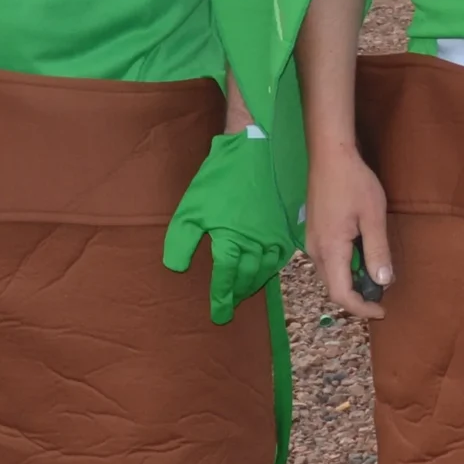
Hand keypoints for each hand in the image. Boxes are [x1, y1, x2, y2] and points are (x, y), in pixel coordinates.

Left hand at [162, 128, 295, 322]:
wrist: (255, 148)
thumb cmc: (220, 178)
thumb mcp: (191, 206)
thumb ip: (181, 241)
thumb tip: (177, 269)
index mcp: (231, 240)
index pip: (225, 278)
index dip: (221, 298)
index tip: (218, 315)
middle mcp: (255, 243)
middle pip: (247, 278)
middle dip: (237, 295)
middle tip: (230, 307)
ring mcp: (274, 235)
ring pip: (266, 269)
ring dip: (255, 284)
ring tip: (245, 293)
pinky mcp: (286, 225)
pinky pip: (282, 255)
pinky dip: (273, 268)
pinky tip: (268, 270)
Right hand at [306, 142, 391, 319]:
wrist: (330, 155)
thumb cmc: (354, 182)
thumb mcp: (373, 216)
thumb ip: (377, 251)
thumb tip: (383, 282)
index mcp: (330, 250)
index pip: (342, 294)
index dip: (362, 308)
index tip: (382, 311)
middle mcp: (315, 251)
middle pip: (333, 289)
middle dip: (357, 298)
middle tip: (382, 297)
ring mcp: (311, 242)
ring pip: (330, 276)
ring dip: (351, 283)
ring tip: (375, 278)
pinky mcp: (313, 233)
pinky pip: (327, 262)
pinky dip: (344, 269)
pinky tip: (362, 258)